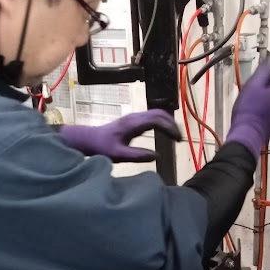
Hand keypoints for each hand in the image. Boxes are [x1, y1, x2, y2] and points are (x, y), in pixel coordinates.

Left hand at [58, 110, 180, 162]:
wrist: (90, 139)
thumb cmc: (102, 147)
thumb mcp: (118, 155)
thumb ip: (137, 156)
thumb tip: (157, 155)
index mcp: (132, 123)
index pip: (157, 120)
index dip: (170, 128)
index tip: (177, 140)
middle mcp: (135, 117)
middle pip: (160, 114)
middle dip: (172, 124)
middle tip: (179, 138)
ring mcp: (135, 117)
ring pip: (157, 114)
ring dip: (168, 123)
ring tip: (175, 137)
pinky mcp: (134, 120)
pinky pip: (152, 117)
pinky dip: (162, 123)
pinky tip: (166, 133)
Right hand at [226, 57, 269, 158]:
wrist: (247, 134)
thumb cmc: (250, 109)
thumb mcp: (255, 83)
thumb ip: (265, 68)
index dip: (265, 73)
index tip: (255, 79)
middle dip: (264, 85)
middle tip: (251, 90)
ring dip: (263, 95)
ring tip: (251, 101)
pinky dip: (264, 105)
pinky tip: (254, 109)